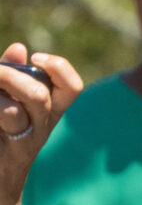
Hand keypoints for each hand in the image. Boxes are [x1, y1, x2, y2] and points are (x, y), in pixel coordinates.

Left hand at [0, 45, 81, 204]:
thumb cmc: (0, 138)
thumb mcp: (6, 102)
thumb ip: (11, 75)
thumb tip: (18, 49)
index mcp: (48, 112)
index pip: (70, 87)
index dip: (59, 68)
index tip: (37, 59)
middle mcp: (42, 127)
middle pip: (40, 95)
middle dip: (10, 76)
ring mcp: (24, 144)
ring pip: (13, 112)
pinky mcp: (9, 155)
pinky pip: (2, 121)